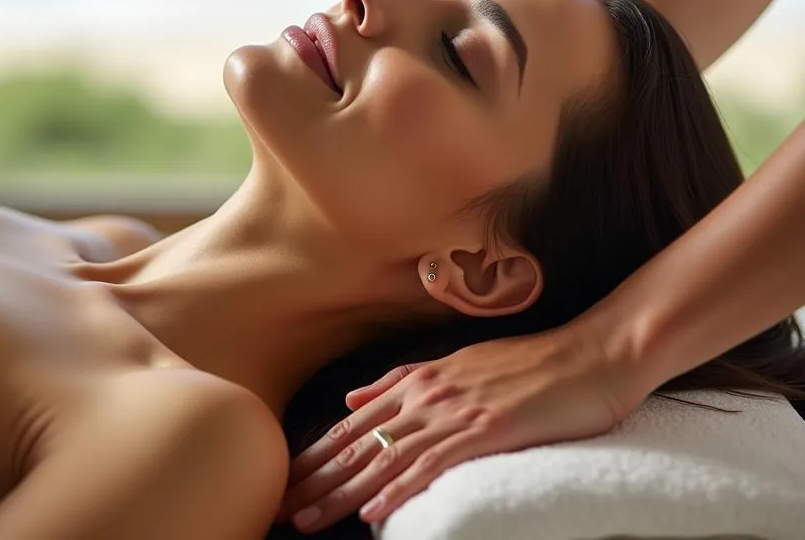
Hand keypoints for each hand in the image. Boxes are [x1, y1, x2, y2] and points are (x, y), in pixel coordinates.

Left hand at [280, 321, 639, 532]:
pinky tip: (374, 510)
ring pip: (386, 458)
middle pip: (360, 444)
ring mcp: (455, 410)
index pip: (356, 425)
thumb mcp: (456, 366)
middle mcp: (428, 393)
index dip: (320, 455)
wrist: (589, 354)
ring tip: (310, 518)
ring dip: (343, 492)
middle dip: (318, 479)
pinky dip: (400, 489)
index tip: (289, 480)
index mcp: (419, 380)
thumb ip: (403, 383)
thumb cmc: (529, 365)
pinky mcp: (486, 429)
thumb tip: (353, 399)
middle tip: (283, 508)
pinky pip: (433, 464)